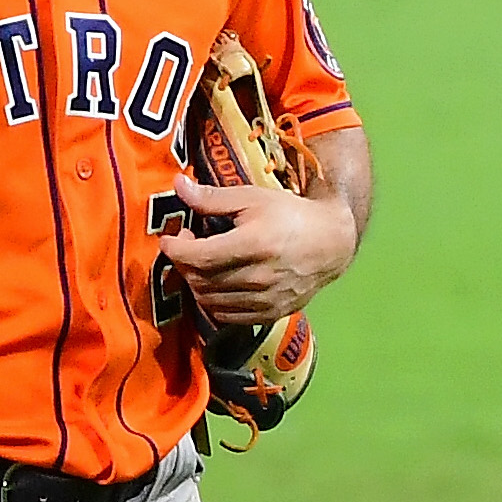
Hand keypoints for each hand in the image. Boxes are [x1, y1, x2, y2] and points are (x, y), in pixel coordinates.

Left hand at [158, 174, 358, 324]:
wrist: (331, 243)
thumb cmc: (291, 215)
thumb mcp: (252, 198)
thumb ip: (212, 198)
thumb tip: (177, 185)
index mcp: (254, 244)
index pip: (197, 257)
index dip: (175, 249)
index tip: (170, 239)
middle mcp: (259, 276)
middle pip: (200, 279)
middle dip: (185, 263)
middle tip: (189, 246)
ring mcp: (265, 299)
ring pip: (209, 300)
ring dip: (197, 282)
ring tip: (204, 263)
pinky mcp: (270, 314)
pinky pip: (226, 316)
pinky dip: (214, 301)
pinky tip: (218, 283)